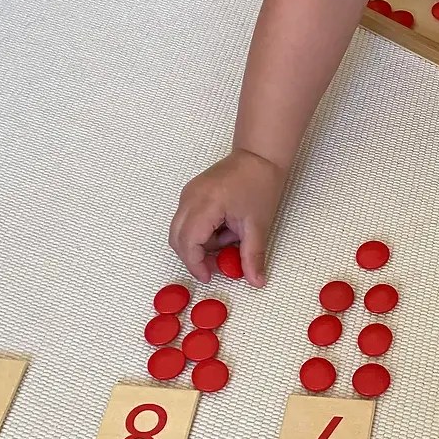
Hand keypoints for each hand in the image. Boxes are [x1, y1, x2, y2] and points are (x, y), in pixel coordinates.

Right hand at [168, 148, 286, 287]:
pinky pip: (188, 219)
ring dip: (200, 243)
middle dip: (195, 256)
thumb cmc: (261, 185)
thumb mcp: (258, 225)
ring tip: (230, 237)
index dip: (196, 264)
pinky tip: (224, 227)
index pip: (188, 242)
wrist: (259, 156)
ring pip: (181, 230)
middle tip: (218, 266)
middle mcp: (190, 198)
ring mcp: (188, 194)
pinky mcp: (191, 193)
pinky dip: (201, 231)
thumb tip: (256, 282)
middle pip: (178, 238)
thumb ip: (253, 256)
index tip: (209, 277)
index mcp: (206, 204)